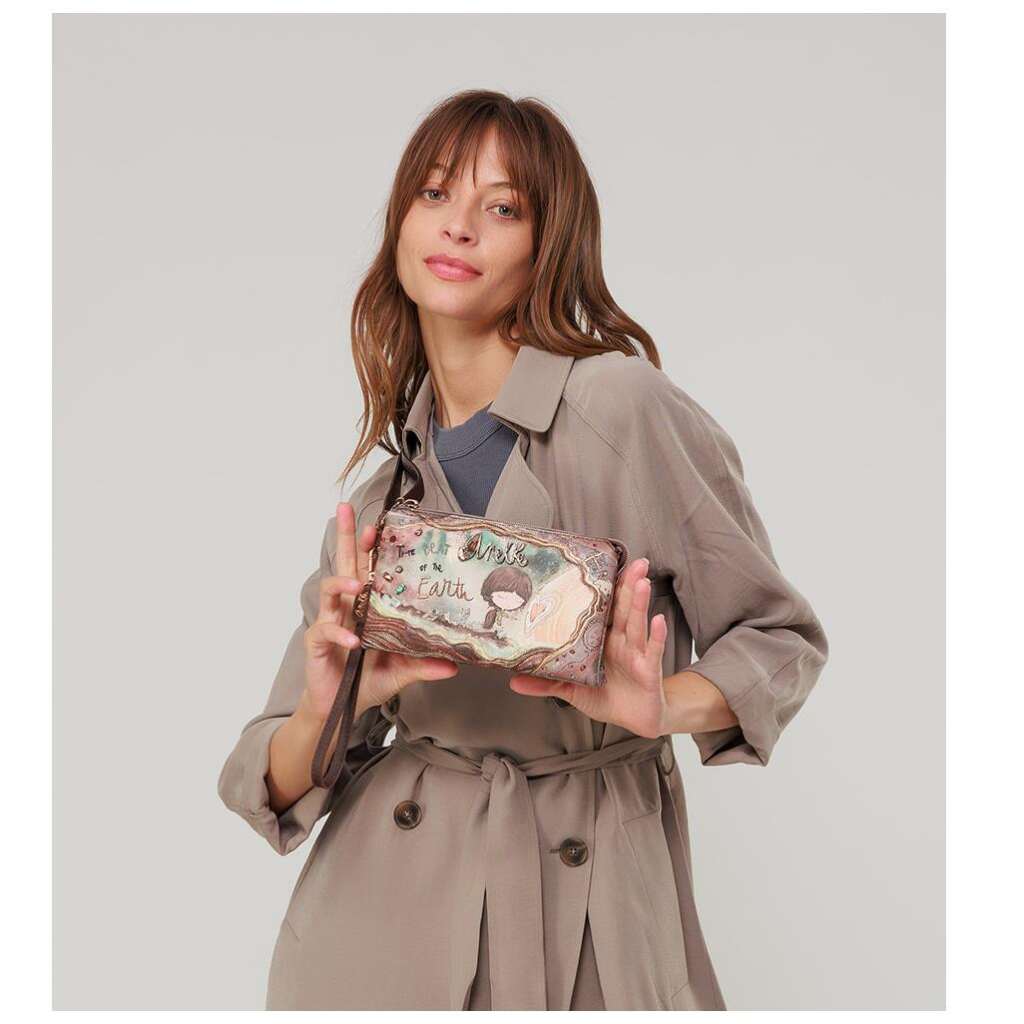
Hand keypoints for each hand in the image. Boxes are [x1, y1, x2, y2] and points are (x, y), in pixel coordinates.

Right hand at [300, 501, 458, 723]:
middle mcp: (347, 607)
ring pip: (328, 589)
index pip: (369, 567)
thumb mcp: (402, 670)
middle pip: (343, 562)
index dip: (372, 545)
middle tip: (348, 512)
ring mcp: (330, 621)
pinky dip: (339, 633)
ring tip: (358, 584)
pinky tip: (353, 639)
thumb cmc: (367, 680)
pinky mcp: (317, 642)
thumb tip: (455, 666)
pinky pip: (325, 630)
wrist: (340, 709)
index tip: (381, 522)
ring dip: (342, 581)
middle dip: (345, 536)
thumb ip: (424, 665)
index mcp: (367, 606)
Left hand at [508, 557, 670, 738]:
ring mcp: (636, 654)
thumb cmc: (606, 698)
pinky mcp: (649, 670)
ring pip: (636, 624)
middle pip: (623, 609)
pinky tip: (659, 619)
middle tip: (633, 562)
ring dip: (639, 603)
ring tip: (641, 581)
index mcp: (603, 641)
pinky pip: (653, 650)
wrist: (635, 721)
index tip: (602, 565)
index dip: (604, 589)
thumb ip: (546, 683)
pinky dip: (656, 635)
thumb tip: (513, 681)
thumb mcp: (572, 690)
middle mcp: (621, 642)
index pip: (603, 610)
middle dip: (628, 585)